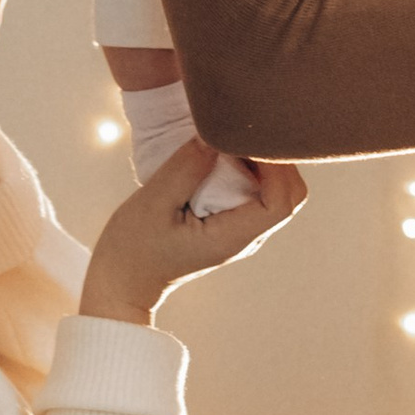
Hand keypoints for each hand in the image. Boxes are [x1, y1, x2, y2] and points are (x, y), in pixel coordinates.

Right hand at [79, 143, 307, 323]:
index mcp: (232, 238)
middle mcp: (245, 237)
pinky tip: (222, 153)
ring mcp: (240, 232)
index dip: (277, 166)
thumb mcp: (153, 203)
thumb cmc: (133, 248)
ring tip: (229, 139)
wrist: (124, 281)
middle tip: (241, 133)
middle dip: (275, 160)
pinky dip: (249, 169)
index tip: (249, 138)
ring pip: (277, 192)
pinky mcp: (230, 223)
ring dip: (262, 162)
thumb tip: (214, 134)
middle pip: (290, 196)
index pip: (281, 202)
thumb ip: (186, 168)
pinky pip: (256, 193)